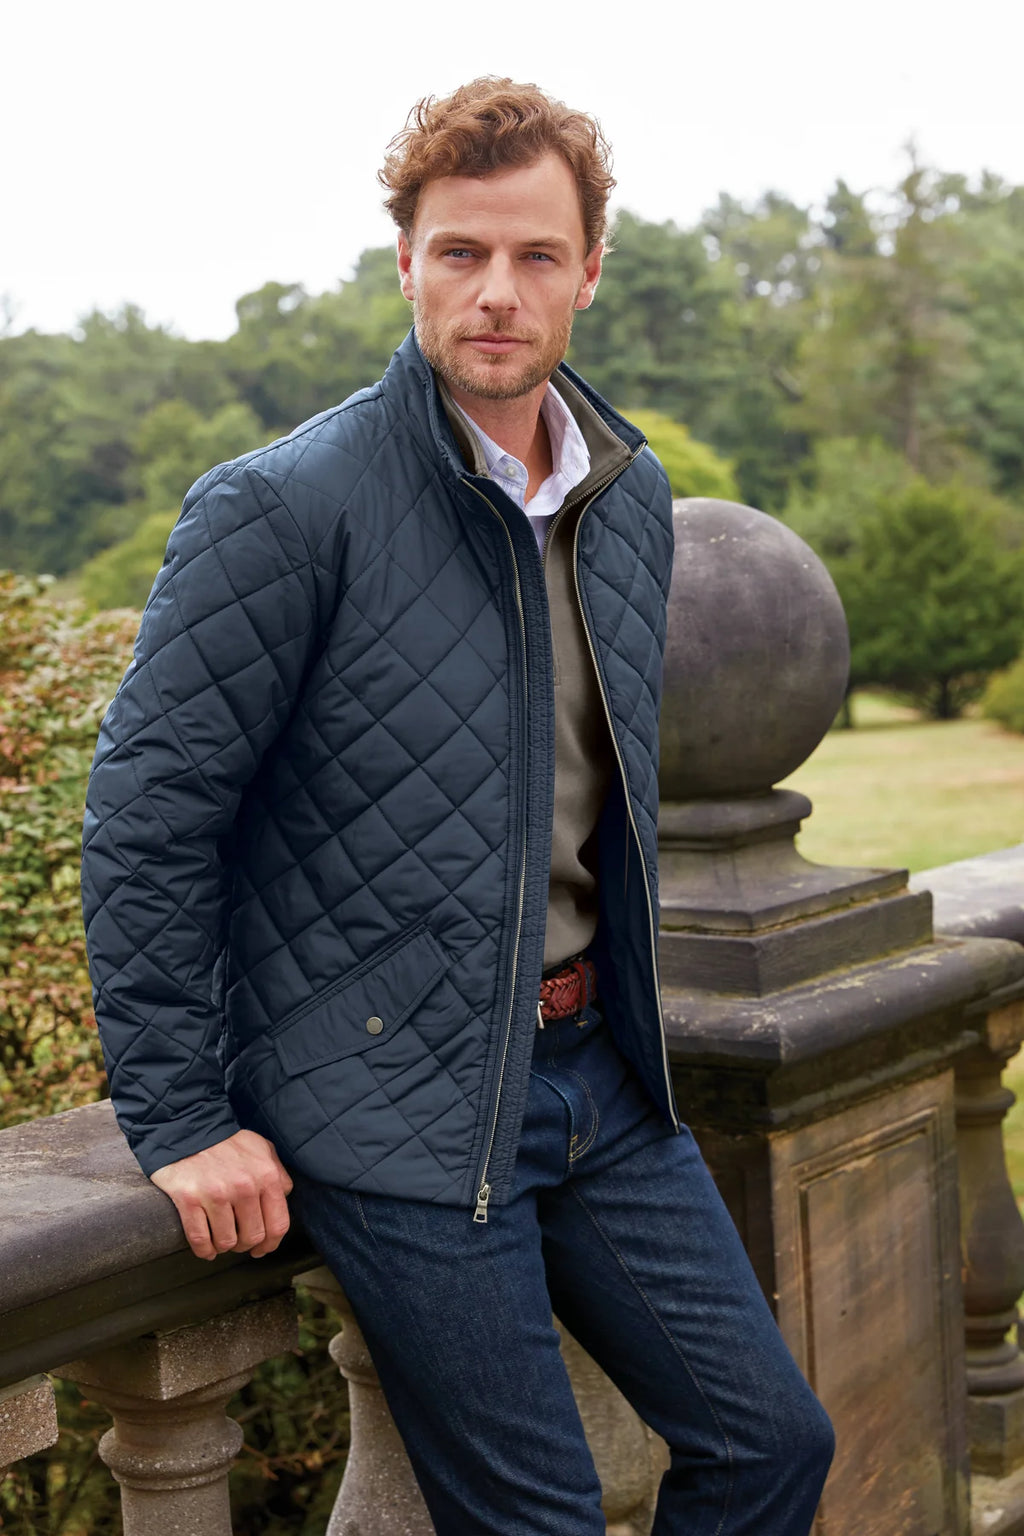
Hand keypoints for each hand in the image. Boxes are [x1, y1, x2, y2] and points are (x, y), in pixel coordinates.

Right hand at [150, 1129, 293, 1260]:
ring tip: (220, 1239)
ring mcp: (215, 1194)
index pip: (278, 1224)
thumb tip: (285, 1196)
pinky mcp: (189, 1199)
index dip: (271, 1244)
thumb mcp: (262, 1149)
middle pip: (252, 1237)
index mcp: (265, 1176)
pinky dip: (204, 1250)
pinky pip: (200, 1239)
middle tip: (237, 1240)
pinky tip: (206, 1248)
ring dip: (224, 1246)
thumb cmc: (227, 1142)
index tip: (261, 1248)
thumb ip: (278, 1173)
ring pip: (226, 1242)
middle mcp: (243, 1187)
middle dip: (245, 1244)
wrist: (189, 1128)